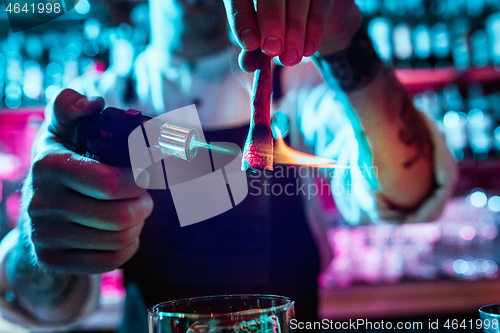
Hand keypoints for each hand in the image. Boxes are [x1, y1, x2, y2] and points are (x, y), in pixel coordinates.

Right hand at [26, 89, 152, 274]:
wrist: (36, 211)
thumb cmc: (62, 163)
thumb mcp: (61, 131)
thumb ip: (71, 108)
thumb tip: (92, 103)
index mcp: (49, 166)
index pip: (109, 183)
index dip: (138, 180)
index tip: (145, 173)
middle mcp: (42, 203)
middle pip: (119, 216)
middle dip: (143, 205)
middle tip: (145, 196)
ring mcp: (45, 236)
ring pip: (119, 240)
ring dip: (138, 225)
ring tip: (134, 212)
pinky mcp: (53, 260)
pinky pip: (110, 261)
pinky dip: (128, 246)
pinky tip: (124, 232)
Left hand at [223, 0, 362, 65]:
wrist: (311, 17)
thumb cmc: (277, 27)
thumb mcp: (261, 38)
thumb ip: (252, 51)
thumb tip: (247, 64)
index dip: (242, 20)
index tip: (250, 45)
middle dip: (271, 21)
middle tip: (272, 50)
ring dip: (294, 30)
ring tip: (291, 58)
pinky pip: (321, 3)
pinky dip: (314, 29)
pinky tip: (308, 51)